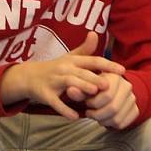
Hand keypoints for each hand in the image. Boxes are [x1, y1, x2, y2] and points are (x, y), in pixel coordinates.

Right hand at [0, 31, 124, 118]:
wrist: (28, 76)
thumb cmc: (56, 67)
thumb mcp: (70, 57)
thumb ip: (85, 49)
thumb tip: (95, 33)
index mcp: (73, 60)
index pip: (93, 61)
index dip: (108, 65)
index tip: (122, 71)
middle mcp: (64, 68)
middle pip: (82, 72)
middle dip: (95, 77)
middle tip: (109, 85)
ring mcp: (54, 81)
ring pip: (69, 83)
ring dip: (81, 87)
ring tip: (94, 92)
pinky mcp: (45, 94)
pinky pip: (55, 102)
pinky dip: (64, 109)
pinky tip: (75, 117)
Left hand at [78, 72, 138, 128]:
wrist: (108, 90)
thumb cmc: (94, 88)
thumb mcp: (84, 87)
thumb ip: (78, 90)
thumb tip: (70, 90)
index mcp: (116, 77)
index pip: (107, 95)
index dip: (94, 103)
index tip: (87, 103)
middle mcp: (127, 86)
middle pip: (113, 108)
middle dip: (97, 114)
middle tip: (90, 113)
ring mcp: (133, 98)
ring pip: (117, 118)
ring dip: (103, 121)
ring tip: (97, 115)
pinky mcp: (135, 109)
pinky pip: (123, 123)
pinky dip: (111, 125)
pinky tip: (105, 119)